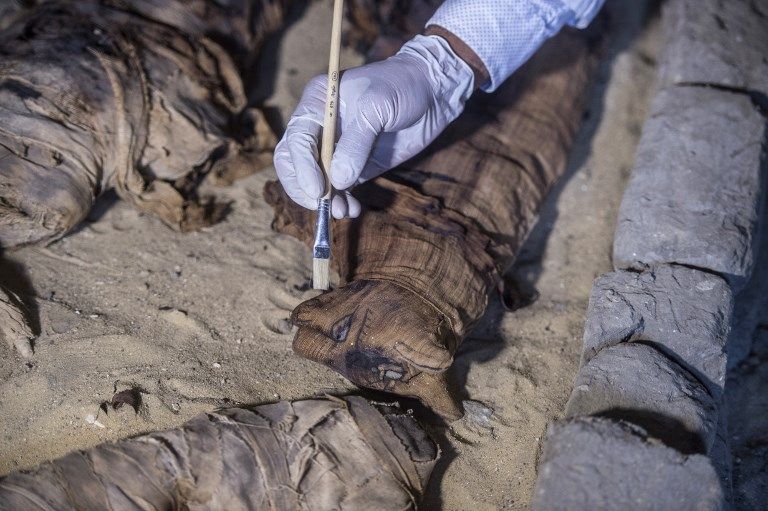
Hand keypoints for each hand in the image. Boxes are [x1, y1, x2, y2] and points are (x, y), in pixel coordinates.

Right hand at [273, 34, 474, 217]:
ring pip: (314, 180)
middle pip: (294, 162)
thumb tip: (338, 181)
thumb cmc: (402, 86)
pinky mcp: (354, 166)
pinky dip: (341, 201)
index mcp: (317, 103)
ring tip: (343, 211)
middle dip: (304, 186)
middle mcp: (320, 127)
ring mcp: (336, 149)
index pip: (297, 138)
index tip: (318, 190)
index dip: (302, 166)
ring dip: (324, 200)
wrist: (431, 92)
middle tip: (323, 204)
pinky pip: (338, 189)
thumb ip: (356, 143)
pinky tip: (352, 209)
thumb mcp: (377, 106)